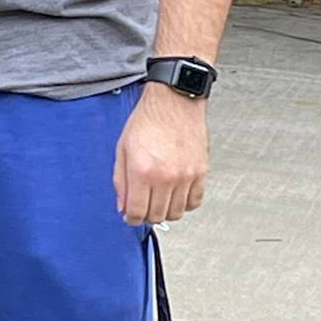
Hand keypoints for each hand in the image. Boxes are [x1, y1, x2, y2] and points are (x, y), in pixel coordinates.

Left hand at [113, 83, 208, 225]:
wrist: (174, 101)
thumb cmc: (148, 120)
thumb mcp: (122, 149)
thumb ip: (120, 181)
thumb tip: (122, 205)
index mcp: (142, 171)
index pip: (137, 212)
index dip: (130, 218)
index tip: (129, 216)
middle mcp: (165, 176)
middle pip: (156, 216)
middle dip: (146, 216)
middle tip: (143, 208)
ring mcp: (185, 176)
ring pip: (176, 212)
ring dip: (165, 211)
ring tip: (159, 201)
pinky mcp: (200, 172)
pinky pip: (194, 201)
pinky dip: (185, 204)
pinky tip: (176, 196)